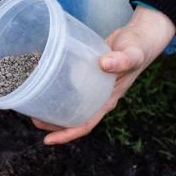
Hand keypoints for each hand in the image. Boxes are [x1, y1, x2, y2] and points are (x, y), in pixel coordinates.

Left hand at [32, 5, 175, 144]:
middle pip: (74, 117)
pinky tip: (43, 79)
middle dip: (54, 123)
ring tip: (33, 105)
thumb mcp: (133, 54)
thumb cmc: (139, 47)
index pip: (86, 123)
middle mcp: (99, 96)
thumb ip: (122, 60)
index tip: (48, 140)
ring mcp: (93, 85)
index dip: (67, 134)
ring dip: (53, 105)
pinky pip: (71, 84)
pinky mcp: (88, 73)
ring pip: (71, 102)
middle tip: (33, 120)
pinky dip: (57, 85)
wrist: (142, 35)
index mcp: (108, 99)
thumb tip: (105, 64)